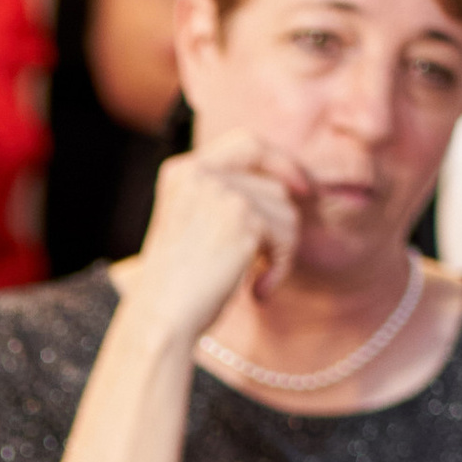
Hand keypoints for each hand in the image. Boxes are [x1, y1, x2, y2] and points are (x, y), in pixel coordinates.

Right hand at [125, 128, 308, 346]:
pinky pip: (286, 236)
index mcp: (182, 172)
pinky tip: (260, 290)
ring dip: (282, 248)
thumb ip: (224, 200)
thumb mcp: (193, 226)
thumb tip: (287, 190)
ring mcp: (222, 192)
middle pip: (273, 178)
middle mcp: (200, 172)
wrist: (160, 318)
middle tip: (295, 237)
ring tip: (259, 278)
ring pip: (285, 209)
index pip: (247, 143)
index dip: (280, 161)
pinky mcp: (243, 217)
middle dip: (288, 211)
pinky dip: (281, 267)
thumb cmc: (176, 287)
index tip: (300, 185)